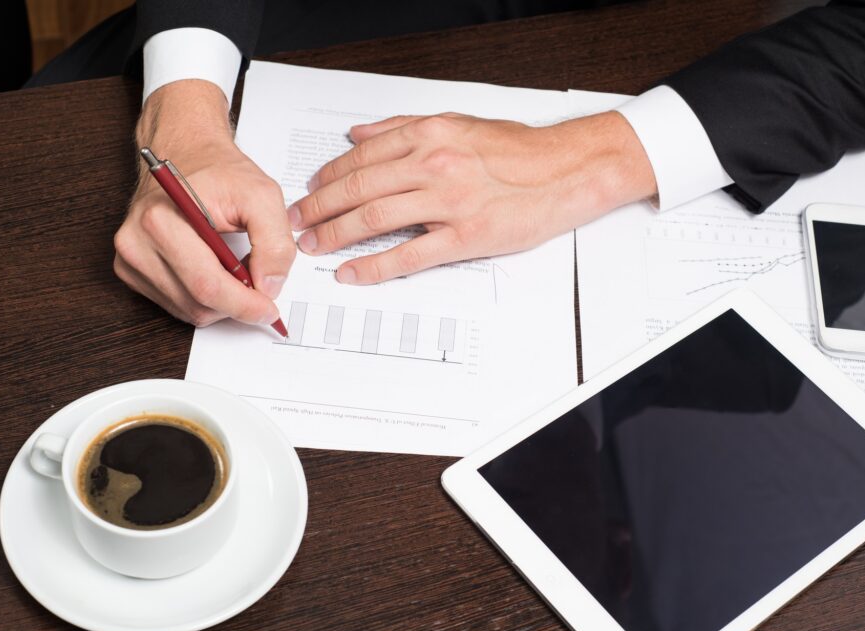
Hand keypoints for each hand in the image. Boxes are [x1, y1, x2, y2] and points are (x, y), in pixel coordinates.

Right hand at [114, 80, 295, 326]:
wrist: (186, 154)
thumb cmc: (219, 172)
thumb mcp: (262, 195)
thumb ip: (275, 242)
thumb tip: (269, 286)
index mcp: (161, 221)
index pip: (206, 285)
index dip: (243, 305)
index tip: (269, 310)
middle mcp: (136, 241)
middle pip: (197, 303)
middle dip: (237, 306)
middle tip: (263, 293)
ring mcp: (129, 258)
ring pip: (188, 310)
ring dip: (221, 303)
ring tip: (237, 272)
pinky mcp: (131, 270)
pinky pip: (175, 304)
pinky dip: (203, 299)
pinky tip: (216, 273)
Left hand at [289, 111, 655, 283]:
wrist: (567, 170)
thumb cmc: (519, 150)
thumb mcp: (458, 123)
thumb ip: (405, 127)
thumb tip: (359, 133)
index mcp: (430, 134)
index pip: (361, 156)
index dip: (328, 176)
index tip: (310, 190)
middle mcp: (434, 164)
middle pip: (358, 188)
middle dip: (318, 208)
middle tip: (297, 222)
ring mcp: (448, 202)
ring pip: (374, 219)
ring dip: (335, 234)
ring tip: (313, 246)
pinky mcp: (465, 237)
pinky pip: (408, 255)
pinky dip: (373, 266)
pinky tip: (352, 272)